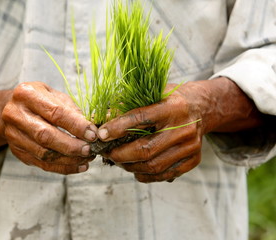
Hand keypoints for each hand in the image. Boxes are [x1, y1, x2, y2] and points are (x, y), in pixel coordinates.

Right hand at [1, 82, 97, 173]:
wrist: (9, 109)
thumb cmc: (39, 100)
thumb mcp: (55, 95)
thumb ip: (71, 110)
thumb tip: (91, 129)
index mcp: (27, 94)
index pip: (55, 113)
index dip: (76, 126)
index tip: (93, 134)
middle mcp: (16, 114)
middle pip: (46, 136)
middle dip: (71, 146)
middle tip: (90, 150)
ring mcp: (14, 135)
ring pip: (44, 153)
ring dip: (69, 159)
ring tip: (87, 158)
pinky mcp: (17, 151)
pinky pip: (42, 164)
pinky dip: (63, 167)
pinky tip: (78, 166)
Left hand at [97, 77, 262, 181]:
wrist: (202, 108)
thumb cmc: (170, 100)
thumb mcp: (152, 94)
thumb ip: (128, 105)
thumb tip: (100, 120)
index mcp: (172, 107)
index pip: (141, 119)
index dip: (118, 128)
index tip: (101, 134)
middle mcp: (184, 128)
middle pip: (146, 149)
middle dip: (120, 154)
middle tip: (107, 153)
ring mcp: (190, 147)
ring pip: (153, 166)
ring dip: (130, 166)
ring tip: (118, 160)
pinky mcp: (193, 160)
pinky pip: (164, 175)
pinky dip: (145, 175)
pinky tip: (135, 168)